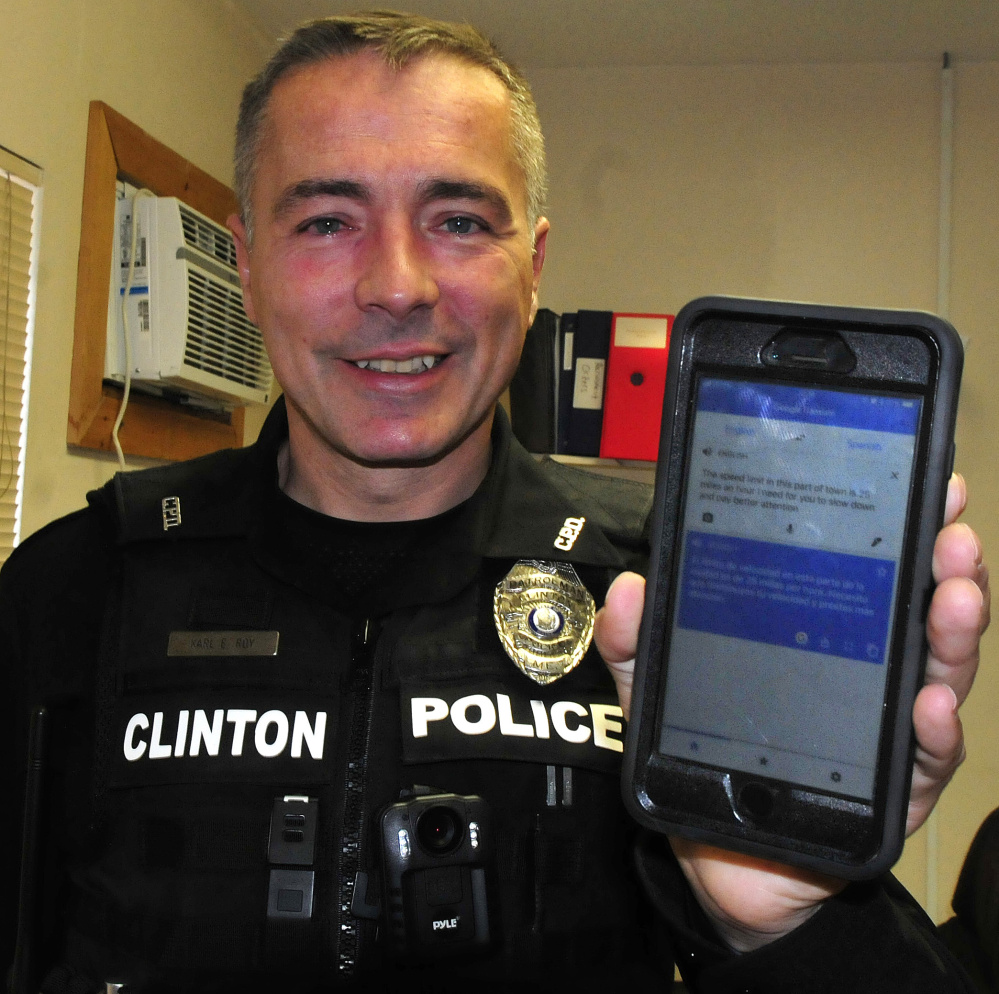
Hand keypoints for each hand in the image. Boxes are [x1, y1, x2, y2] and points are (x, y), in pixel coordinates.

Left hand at [594, 473, 989, 951]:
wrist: (723, 861)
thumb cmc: (711, 761)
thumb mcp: (662, 692)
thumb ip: (640, 645)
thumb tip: (629, 590)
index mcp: (822, 641)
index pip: (864, 576)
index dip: (893, 531)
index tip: (909, 486)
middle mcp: (866, 676)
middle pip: (915, 613)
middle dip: (942, 566)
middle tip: (947, 528)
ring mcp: (886, 731)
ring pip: (936, 674)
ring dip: (951, 632)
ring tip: (954, 594)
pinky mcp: (892, 792)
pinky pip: (924, 759)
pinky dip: (935, 728)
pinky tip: (932, 701)